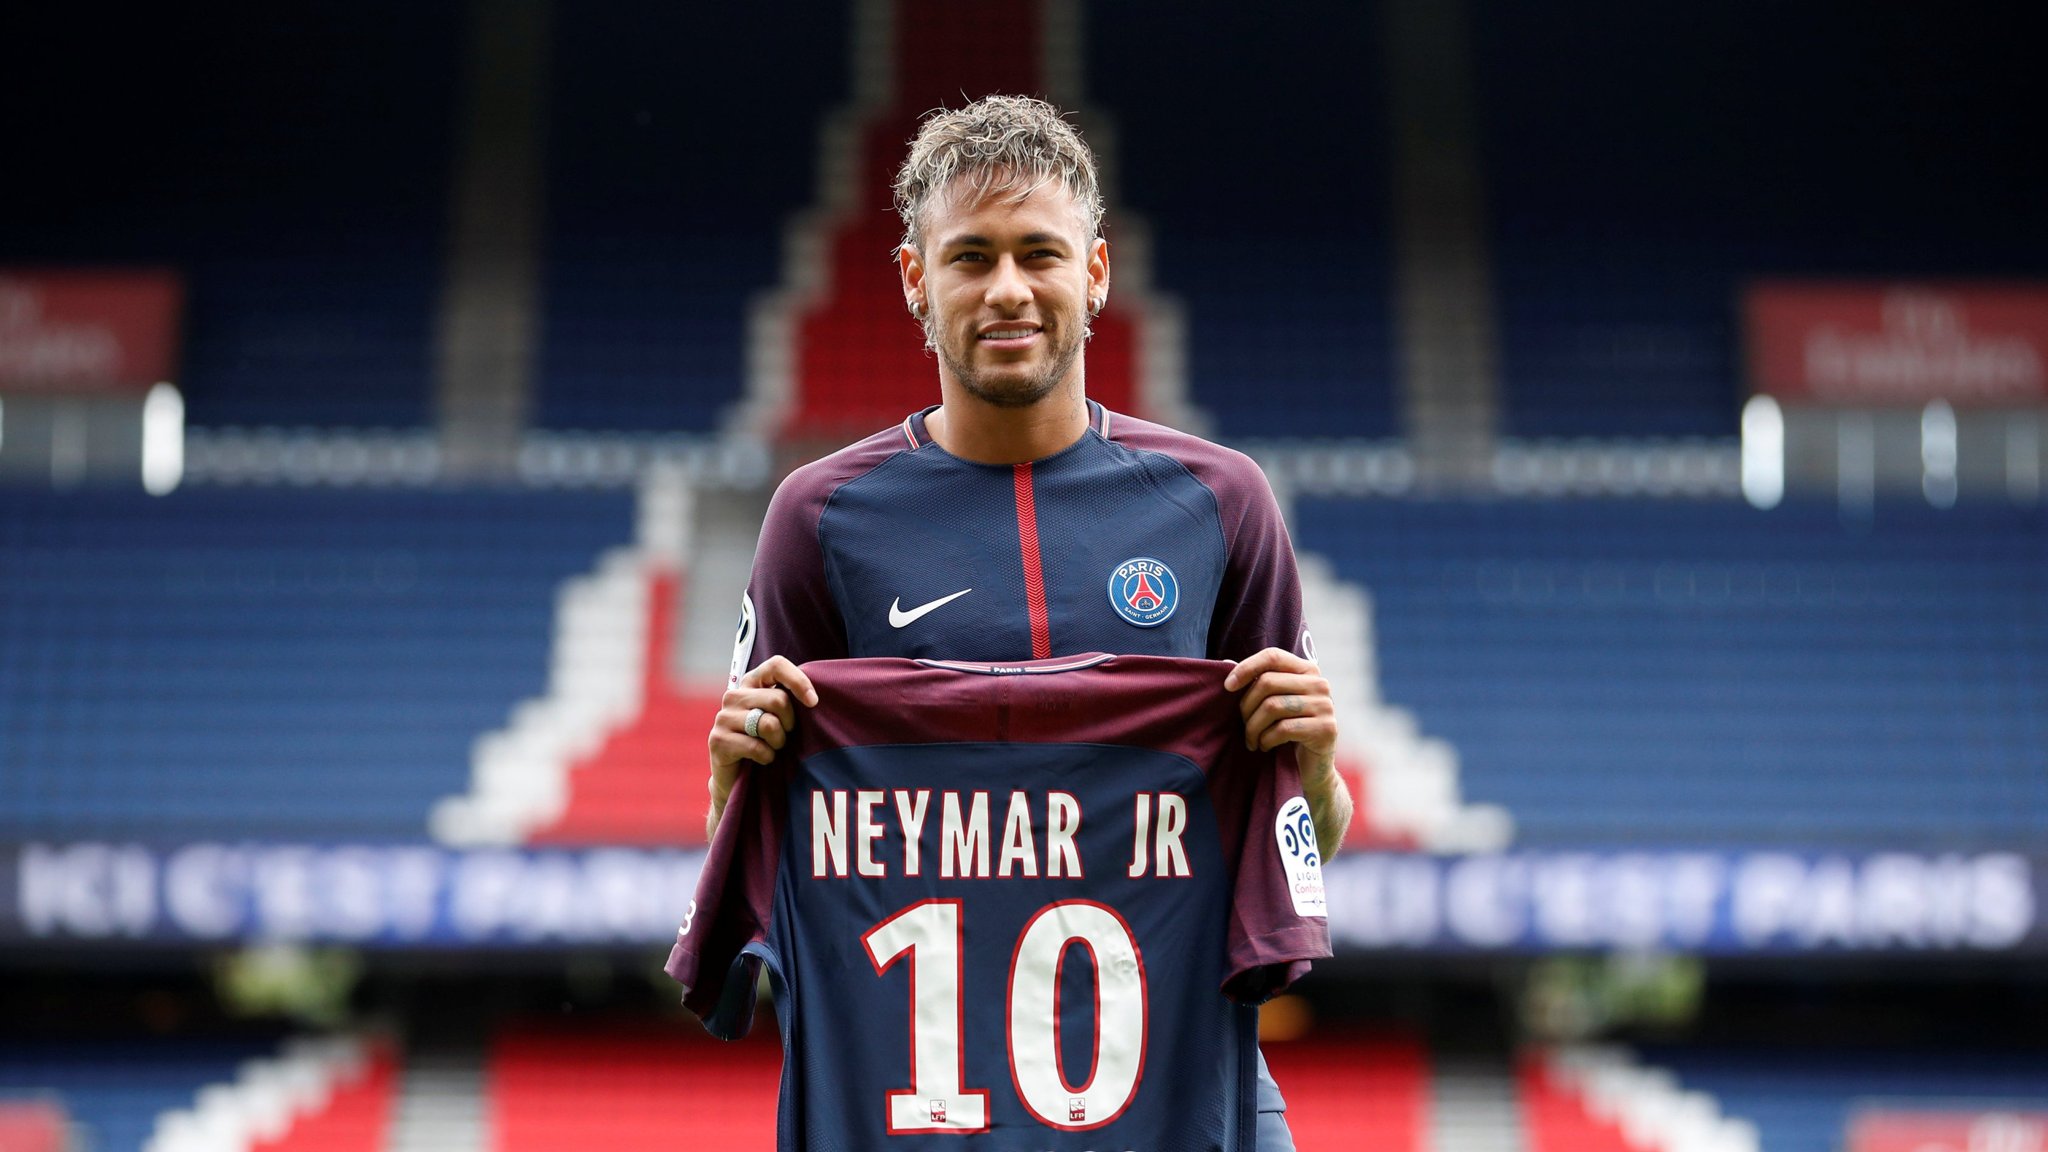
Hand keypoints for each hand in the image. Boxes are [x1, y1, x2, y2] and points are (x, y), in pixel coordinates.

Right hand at [706, 656, 818, 836]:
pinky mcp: (718, 740)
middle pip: (779, 699)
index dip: (799, 681)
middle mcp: (734, 695)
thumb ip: (790, 701)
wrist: (738, 779)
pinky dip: (767, 757)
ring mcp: (723, 717)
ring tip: (772, 748)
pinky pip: (757, 746)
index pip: (776, 665)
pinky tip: (762, 759)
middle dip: (790, 724)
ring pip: (768, 724)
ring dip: (779, 742)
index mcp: (751, 683)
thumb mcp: (781, 718)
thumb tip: (815, 698)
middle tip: (784, 736)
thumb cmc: (767, 743)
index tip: (813, 702)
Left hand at [1224, 647, 1351, 858]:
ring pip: (1273, 706)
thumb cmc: (1285, 734)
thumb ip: (1258, 684)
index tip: (1227, 687)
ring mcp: (1326, 706)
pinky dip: (1267, 739)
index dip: (1246, 668)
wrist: (1310, 771)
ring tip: (1251, 740)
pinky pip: (1284, 728)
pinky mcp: (1326, 729)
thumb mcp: (1272, 704)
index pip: (1272, 656)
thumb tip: (1226, 663)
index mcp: (1306, 671)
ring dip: (1254, 727)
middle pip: (1268, 682)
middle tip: (1242, 726)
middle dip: (1246, 707)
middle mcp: (1320, 684)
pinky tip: (1265, 746)